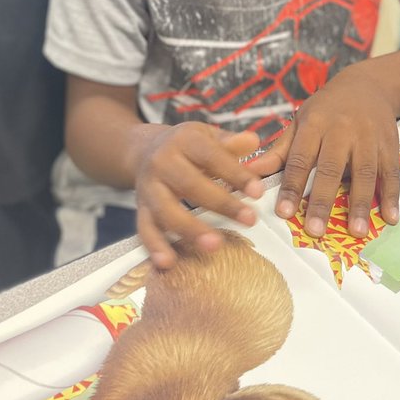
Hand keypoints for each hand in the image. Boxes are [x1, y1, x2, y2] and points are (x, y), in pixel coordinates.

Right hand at [134, 123, 263, 267]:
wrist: (145, 150)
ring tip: (215, 245)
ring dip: (190, 230)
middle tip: (250, 220)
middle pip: (191, 185)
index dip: (235, 174)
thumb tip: (253, 141)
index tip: (258, 192)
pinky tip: (168, 262)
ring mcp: (149, 188)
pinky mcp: (141, 208)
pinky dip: (155, 246)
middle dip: (221, 204)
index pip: (212, 157)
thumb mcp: (207, 136)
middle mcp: (162, 162)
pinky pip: (145, 229)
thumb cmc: (187, 146)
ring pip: (167, 210)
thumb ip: (231, 142)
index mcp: (184, 141)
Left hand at [249, 65, 399, 239]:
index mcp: (315, 125)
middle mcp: (342, 130)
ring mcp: (368, 137)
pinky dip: (391, 195)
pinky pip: (391, 172)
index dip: (291, 186)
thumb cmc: (327, 109)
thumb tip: (249, 173)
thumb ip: (279, 151)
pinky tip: (389, 217)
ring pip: (365, 172)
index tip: (283, 212)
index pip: (300, 159)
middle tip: (315, 230)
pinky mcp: (389, 144)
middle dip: (323, 201)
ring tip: (356, 231)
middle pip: (332, 169)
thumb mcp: (300, 122)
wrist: (368, 86)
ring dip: (361, 203)